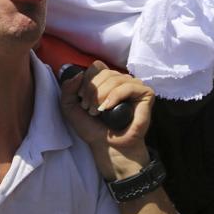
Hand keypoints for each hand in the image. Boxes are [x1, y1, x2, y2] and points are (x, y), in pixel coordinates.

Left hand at [60, 61, 154, 179]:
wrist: (108, 147)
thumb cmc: (93, 129)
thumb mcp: (70, 108)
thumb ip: (67, 89)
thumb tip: (78, 73)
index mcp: (106, 80)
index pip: (97, 67)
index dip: (87, 81)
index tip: (82, 99)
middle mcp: (121, 80)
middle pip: (105, 72)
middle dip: (92, 90)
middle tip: (89, 109)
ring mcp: (134, 86)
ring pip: (115, 78)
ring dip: (102, 95)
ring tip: (97, 112)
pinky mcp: (146, 94)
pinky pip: (129, 86)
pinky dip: (116, 96)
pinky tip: (108, 108)